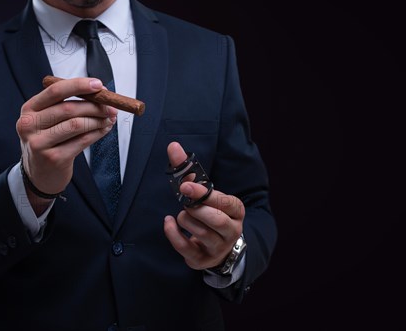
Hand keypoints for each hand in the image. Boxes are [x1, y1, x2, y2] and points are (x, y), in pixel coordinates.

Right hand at [16, 78, 116, 209]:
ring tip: (109, 119)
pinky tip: (104, 129)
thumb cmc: (49, 141)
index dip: (78, 85)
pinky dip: (97, 133)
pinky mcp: (54, 158)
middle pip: (68, 108)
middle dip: (94, 106)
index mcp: (29, 109)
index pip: (55, 91)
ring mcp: (40, 143)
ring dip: (98, 120)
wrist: (40, 175)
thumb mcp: (49, 120)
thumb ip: (68, 104)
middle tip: (110, 106)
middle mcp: (29, 125)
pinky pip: (82, 141)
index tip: (98, 84)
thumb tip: (101, 93)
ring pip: (77, 124)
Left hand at [163, 142, 244, 269]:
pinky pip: (184, 246)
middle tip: (185, 200)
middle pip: (214, 219)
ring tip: (185, 214)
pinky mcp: (201, 259)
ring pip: (198, 231)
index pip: (225, 201)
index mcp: (236, 211)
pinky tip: (169, 222)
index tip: (185, 184)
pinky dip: (172, 232)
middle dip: (194, 207)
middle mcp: (231, 231)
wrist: (217, 246)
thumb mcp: (204, 192)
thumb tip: (173, 145)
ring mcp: (218, 247)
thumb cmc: (209, 212)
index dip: (204, 193)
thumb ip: (189, 169)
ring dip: (184, 218)